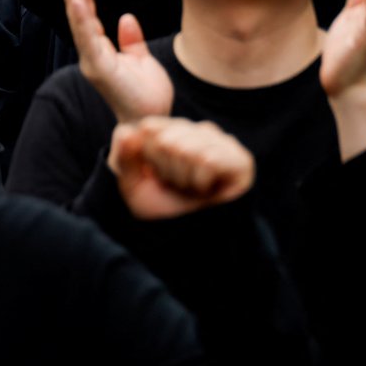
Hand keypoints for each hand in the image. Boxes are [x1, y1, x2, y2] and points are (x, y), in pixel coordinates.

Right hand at [61, 0, 172, 123]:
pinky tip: (79, 2)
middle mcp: (93, 56)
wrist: (152, 120)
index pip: (90, 20)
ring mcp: (94, 62)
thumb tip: (126, 17)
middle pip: (80, 19)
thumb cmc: (147, 96)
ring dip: (74, 0)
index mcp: (102, 53)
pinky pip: (89, 39)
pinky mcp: (99, 68)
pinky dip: (82, 19)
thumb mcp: (142, 61)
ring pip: (81, 26)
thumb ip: (132, 40)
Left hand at [110, 116, 254, 220]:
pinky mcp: (241, 160)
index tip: (156, 174)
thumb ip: (124, 157)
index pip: (149, 127)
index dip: (147, 156)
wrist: (188, 239)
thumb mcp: (133, 183)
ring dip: (183, 178)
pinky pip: (208, 160)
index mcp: (174, 129)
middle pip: (166, 139)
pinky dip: (200, 181)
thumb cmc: (162, 207)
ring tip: (192, 188)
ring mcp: (222, 142)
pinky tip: (207, 190)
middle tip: (177, 185)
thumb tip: (127, 131)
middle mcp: (198, 130)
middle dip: (166, 170)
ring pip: (186, 149)